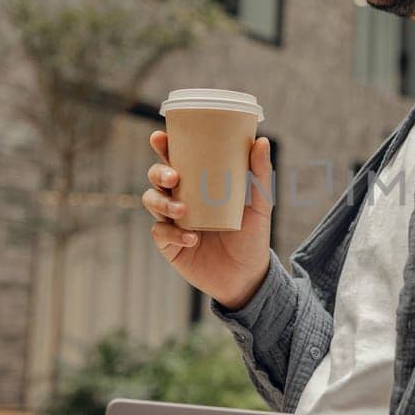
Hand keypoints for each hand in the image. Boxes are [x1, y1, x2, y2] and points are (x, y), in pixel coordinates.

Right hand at [142, 129, 273, 310]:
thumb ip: (260, 175)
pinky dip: (174, 234)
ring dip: (163, 204)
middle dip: (158, 173)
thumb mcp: (259, 205)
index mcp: (198, 185)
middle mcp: (181, 200)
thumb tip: (262, 141)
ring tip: (182, 211)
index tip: (160, 137)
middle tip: (174, 177)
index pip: (177, 160)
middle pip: (157, 179)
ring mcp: (173, 222)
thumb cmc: (251, 236)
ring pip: (152, 202)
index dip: (164, 147)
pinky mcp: (170, 246)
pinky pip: (160, 234)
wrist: (248, 277)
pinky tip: (192, 238)